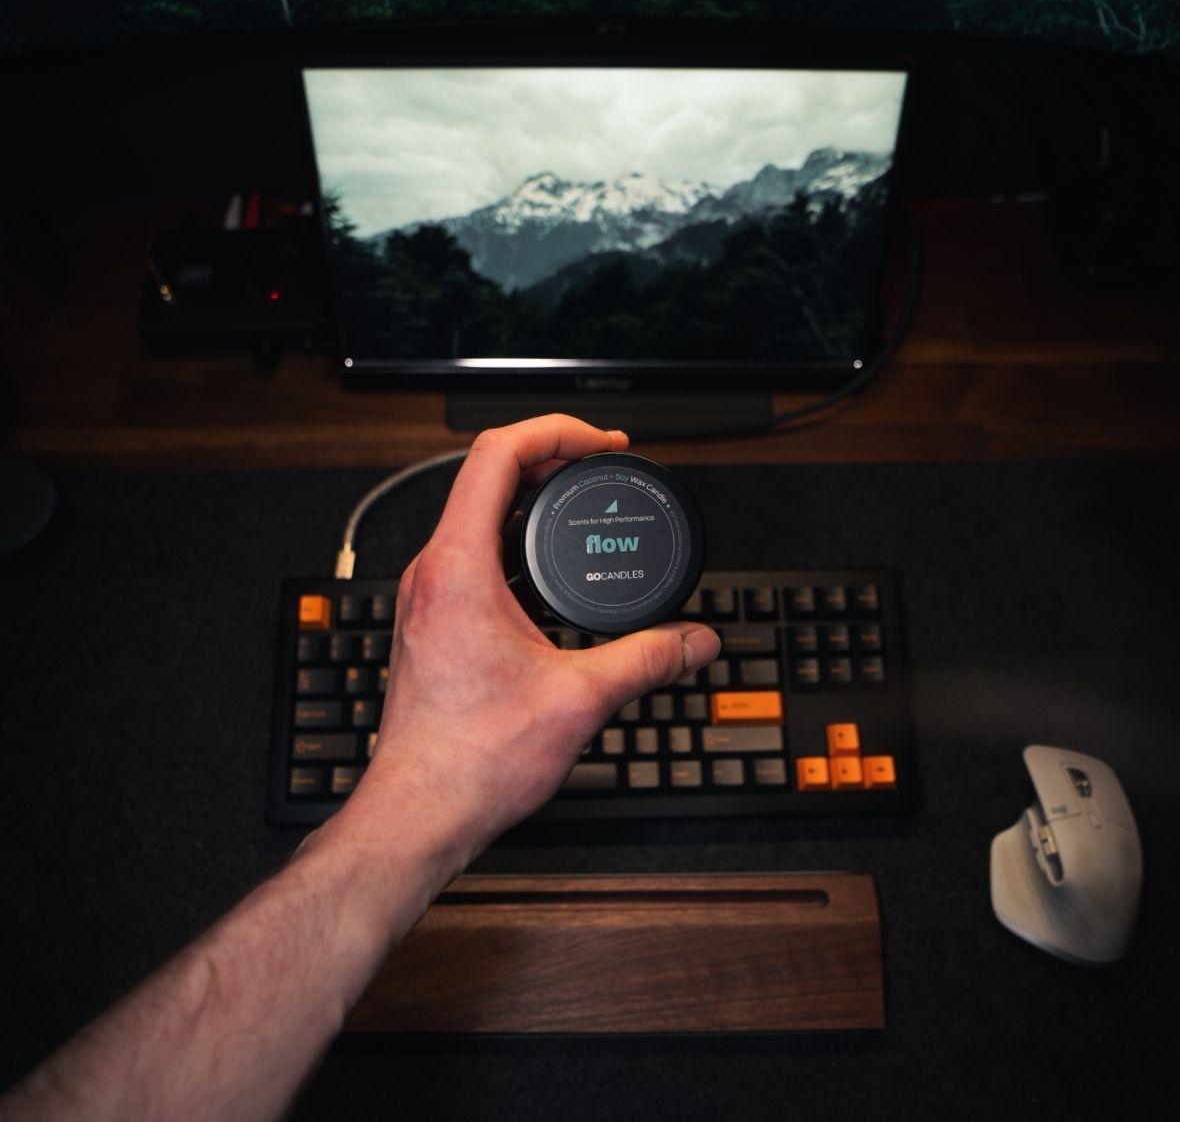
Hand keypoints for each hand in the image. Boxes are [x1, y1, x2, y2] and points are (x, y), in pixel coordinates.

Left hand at [332, 415, 719, 863]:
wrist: (419, 812)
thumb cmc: (469, 760)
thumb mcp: (579, 699)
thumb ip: (648, 660)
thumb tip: (695, 640)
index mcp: (458, 569)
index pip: (496, 454)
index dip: (556, 431)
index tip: (602, 444)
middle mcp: (434, 573)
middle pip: (487, 475)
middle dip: (551, 458)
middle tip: (602, 465)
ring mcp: (429, 597)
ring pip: (477, 516)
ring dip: (531, 502)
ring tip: (580, 508)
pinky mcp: (434, 622)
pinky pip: (473, 555)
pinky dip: (516, 544)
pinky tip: (552, 576)